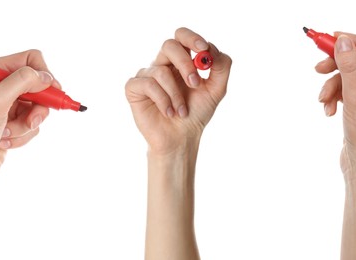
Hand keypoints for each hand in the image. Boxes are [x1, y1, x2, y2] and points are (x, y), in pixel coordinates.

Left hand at [0, 50, 56, 187]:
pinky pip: (34, 125)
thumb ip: (22, 81)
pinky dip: (24, 135)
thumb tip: (47, 79)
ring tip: (8, 134)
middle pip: (40, 86)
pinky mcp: (13, 123)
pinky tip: (6, 141)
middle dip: (38, 107)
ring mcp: (9, 106)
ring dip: (27, 125)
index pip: (32, 60)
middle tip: (32, 120)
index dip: (45, 75)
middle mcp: (2, 86)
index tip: (51, 92)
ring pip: (39, 109)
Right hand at [125, 27, 231, 154]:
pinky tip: (169, 113)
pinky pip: (147, 84)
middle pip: (169, 45)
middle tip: (195, 83)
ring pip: (161, 71)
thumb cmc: (196, 113)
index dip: (192, 38)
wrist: (181, 138)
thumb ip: (221, 67)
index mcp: (181, 60)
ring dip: (176, 95)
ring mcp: (147, 75)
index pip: (182, 36)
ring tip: (181, 111)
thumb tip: (211, 50)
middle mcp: (163, 64)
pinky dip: (163, 100)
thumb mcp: (216, 90)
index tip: (203, 48)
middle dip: (184, 63)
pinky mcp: (134, 88)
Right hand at [315, 33, 355, 176]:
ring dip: (332, 86)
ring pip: (348, 76)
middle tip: (318, 68)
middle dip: (337, 65)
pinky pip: (344, 90)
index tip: (333, 39)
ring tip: (323, 101)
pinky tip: (328, 111)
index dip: (355, 41)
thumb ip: (349, 67)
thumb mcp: (355, 98)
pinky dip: (333, 97)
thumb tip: (342, 40)